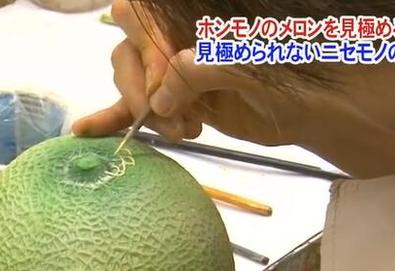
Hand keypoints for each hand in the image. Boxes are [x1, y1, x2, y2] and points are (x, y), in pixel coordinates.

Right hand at [74, 0, 309, 146]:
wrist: (309, 109)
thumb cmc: (291, 76)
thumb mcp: (253, 66)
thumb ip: (206, 70)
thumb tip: (162, 94)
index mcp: (191, 18)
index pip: (145, 16)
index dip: (148, 47)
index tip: (166, 82)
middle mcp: (175, 35)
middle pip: (130, 45)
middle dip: (144, 83)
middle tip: (172, 114)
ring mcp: (169, 67)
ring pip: (129, 76)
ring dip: (143, 107)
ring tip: (182, 130)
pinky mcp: (168, 100)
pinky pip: (129, 105)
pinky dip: (110, 117)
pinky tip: (85, 130)